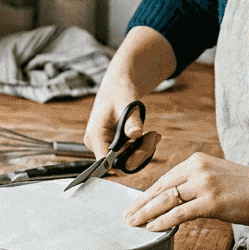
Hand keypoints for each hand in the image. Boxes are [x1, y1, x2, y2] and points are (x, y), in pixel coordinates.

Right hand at [82, 26, 176, 156]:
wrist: (118, 88)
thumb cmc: (119, 92)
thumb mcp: (127, 104)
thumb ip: (131, 121)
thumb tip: (135, 134)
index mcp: (94, 135)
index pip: (105, 161)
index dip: (126, 160)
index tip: (145, 149)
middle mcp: (97, 144)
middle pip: (120, 162)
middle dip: (141, 152)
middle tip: (154, 137)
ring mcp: (105, 146)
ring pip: (128, 160)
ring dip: (144, 149)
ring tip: (154, 135)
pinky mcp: (114, 147)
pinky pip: (130, 154)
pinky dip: (142, 146)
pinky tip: (150, 135)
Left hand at [124, 152, 248, 231]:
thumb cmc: (248, 188)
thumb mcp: (218, 177)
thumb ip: (197, 183)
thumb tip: (177, 199)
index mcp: (197, 161)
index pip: (165, 178)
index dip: (148, 193)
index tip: (136, 203)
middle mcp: (198, 169)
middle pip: (161, 187)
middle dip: (141, 203)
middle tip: (127, 215)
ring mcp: (204, 184)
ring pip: (166, 199)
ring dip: (146, 213)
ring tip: (134, 223)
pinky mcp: (212, 201)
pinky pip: (180, 212)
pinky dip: (163, 221)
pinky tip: (153, 228)